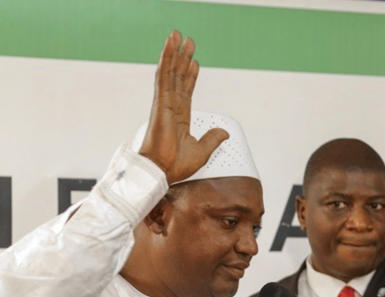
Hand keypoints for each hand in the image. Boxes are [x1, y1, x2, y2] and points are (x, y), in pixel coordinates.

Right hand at [139, 30, 228, 182]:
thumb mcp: (202, 151)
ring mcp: (165, 103)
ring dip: (175, 53)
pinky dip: (167, 60)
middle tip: (187, 41)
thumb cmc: (175, 166)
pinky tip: (170, 47)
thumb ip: (213, 139)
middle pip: (178, 77)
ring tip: (178, 36)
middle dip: (183, 58)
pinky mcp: (160, 102)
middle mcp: (171, 108)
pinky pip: (164, 77)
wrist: (162, 172)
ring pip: (170, 72)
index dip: (191, 76)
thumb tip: (224, 132)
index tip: (194, 62)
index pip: (186, 91)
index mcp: (180, 118)